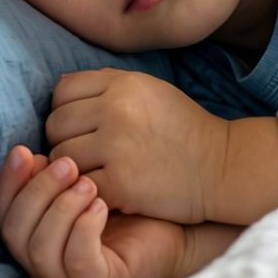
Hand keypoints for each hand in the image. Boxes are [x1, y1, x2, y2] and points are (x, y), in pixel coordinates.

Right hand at [0, 144, 190, 277]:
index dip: (7, 182)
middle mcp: (45, 254)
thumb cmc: (132, 189)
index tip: (24, 150)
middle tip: (67, 163)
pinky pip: (77, 262)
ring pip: (39, 249)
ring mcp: (69, 274)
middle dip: (34, 193)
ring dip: (59, 210)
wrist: (180, 218)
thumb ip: (60, 156)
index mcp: (36, 227)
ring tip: (88, 183)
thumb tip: (35, 136)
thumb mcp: (91, 167)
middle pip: (13, 231)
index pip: (1, 210)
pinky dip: (82, 231)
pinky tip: (101, 204)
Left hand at [45, 69, 228, 224]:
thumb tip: (59, 88)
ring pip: (61, 158)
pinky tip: (103, 192)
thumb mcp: (149, 90)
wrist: (221, 165)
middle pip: (56, 124)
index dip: (65, 110)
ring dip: (71, 170)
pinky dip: (85, 192)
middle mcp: (116, 110)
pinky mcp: (120, 183)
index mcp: (122, 84)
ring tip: (92, 173)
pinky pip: (78, 187)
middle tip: (84, 155)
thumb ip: (107, 85)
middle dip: (63, 140)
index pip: (62, 91)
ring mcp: (117, 147)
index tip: (81, 127)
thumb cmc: (183, 128)